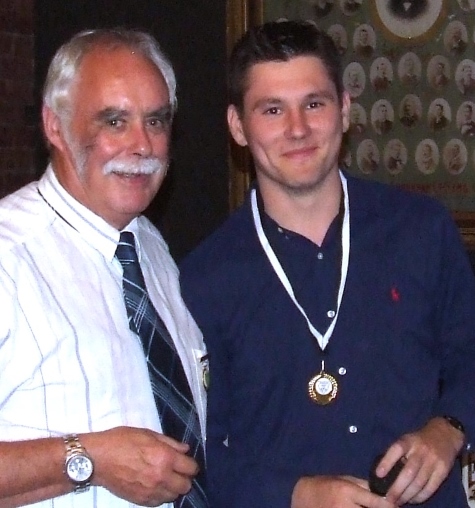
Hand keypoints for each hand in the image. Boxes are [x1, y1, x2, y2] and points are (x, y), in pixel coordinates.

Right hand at [81, 426, 198, 505]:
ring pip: (173, 496)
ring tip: (166, 478)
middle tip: (178, 471)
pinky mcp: (140, 500)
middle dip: (185, 478)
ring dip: (173, 488)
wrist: (97, 459)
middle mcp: (161, 477)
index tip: (187, 462)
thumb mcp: (148, 433)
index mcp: (165, 457)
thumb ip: (170, 442)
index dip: (191, 464)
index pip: (191, 468)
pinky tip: (155, 486)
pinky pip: (159, 502)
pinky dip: (161, 495)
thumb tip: (185, 449)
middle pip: (186, 486)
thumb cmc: (121, 441)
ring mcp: (151, 491)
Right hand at [291, 475, 397, 507]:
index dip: (390, 505)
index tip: (398, 506)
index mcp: (347, 491)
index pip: (375, 501)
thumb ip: (363, 486)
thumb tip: (383, 493)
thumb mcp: (344, 480)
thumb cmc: (326, 484)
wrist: (304, 496)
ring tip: (374, 507)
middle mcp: (345, 506)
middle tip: (386, 507)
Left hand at [375, 417, 464, 504]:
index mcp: (408, 441)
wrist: (445, 434)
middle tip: (388, 499)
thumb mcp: (406, 440)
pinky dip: (420, 497)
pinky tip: (412, 500)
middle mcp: (421, 450)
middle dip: (397, 488)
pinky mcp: (443, 471)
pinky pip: (430, 488)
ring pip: (419, 483)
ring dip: (407, 495)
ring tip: (398, 502)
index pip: (396, 450)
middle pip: (408, 472)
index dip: (386, 462)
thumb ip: (396, 453)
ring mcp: (433, 461)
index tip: (378, 474)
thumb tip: (382, 473)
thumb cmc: (419, 440)